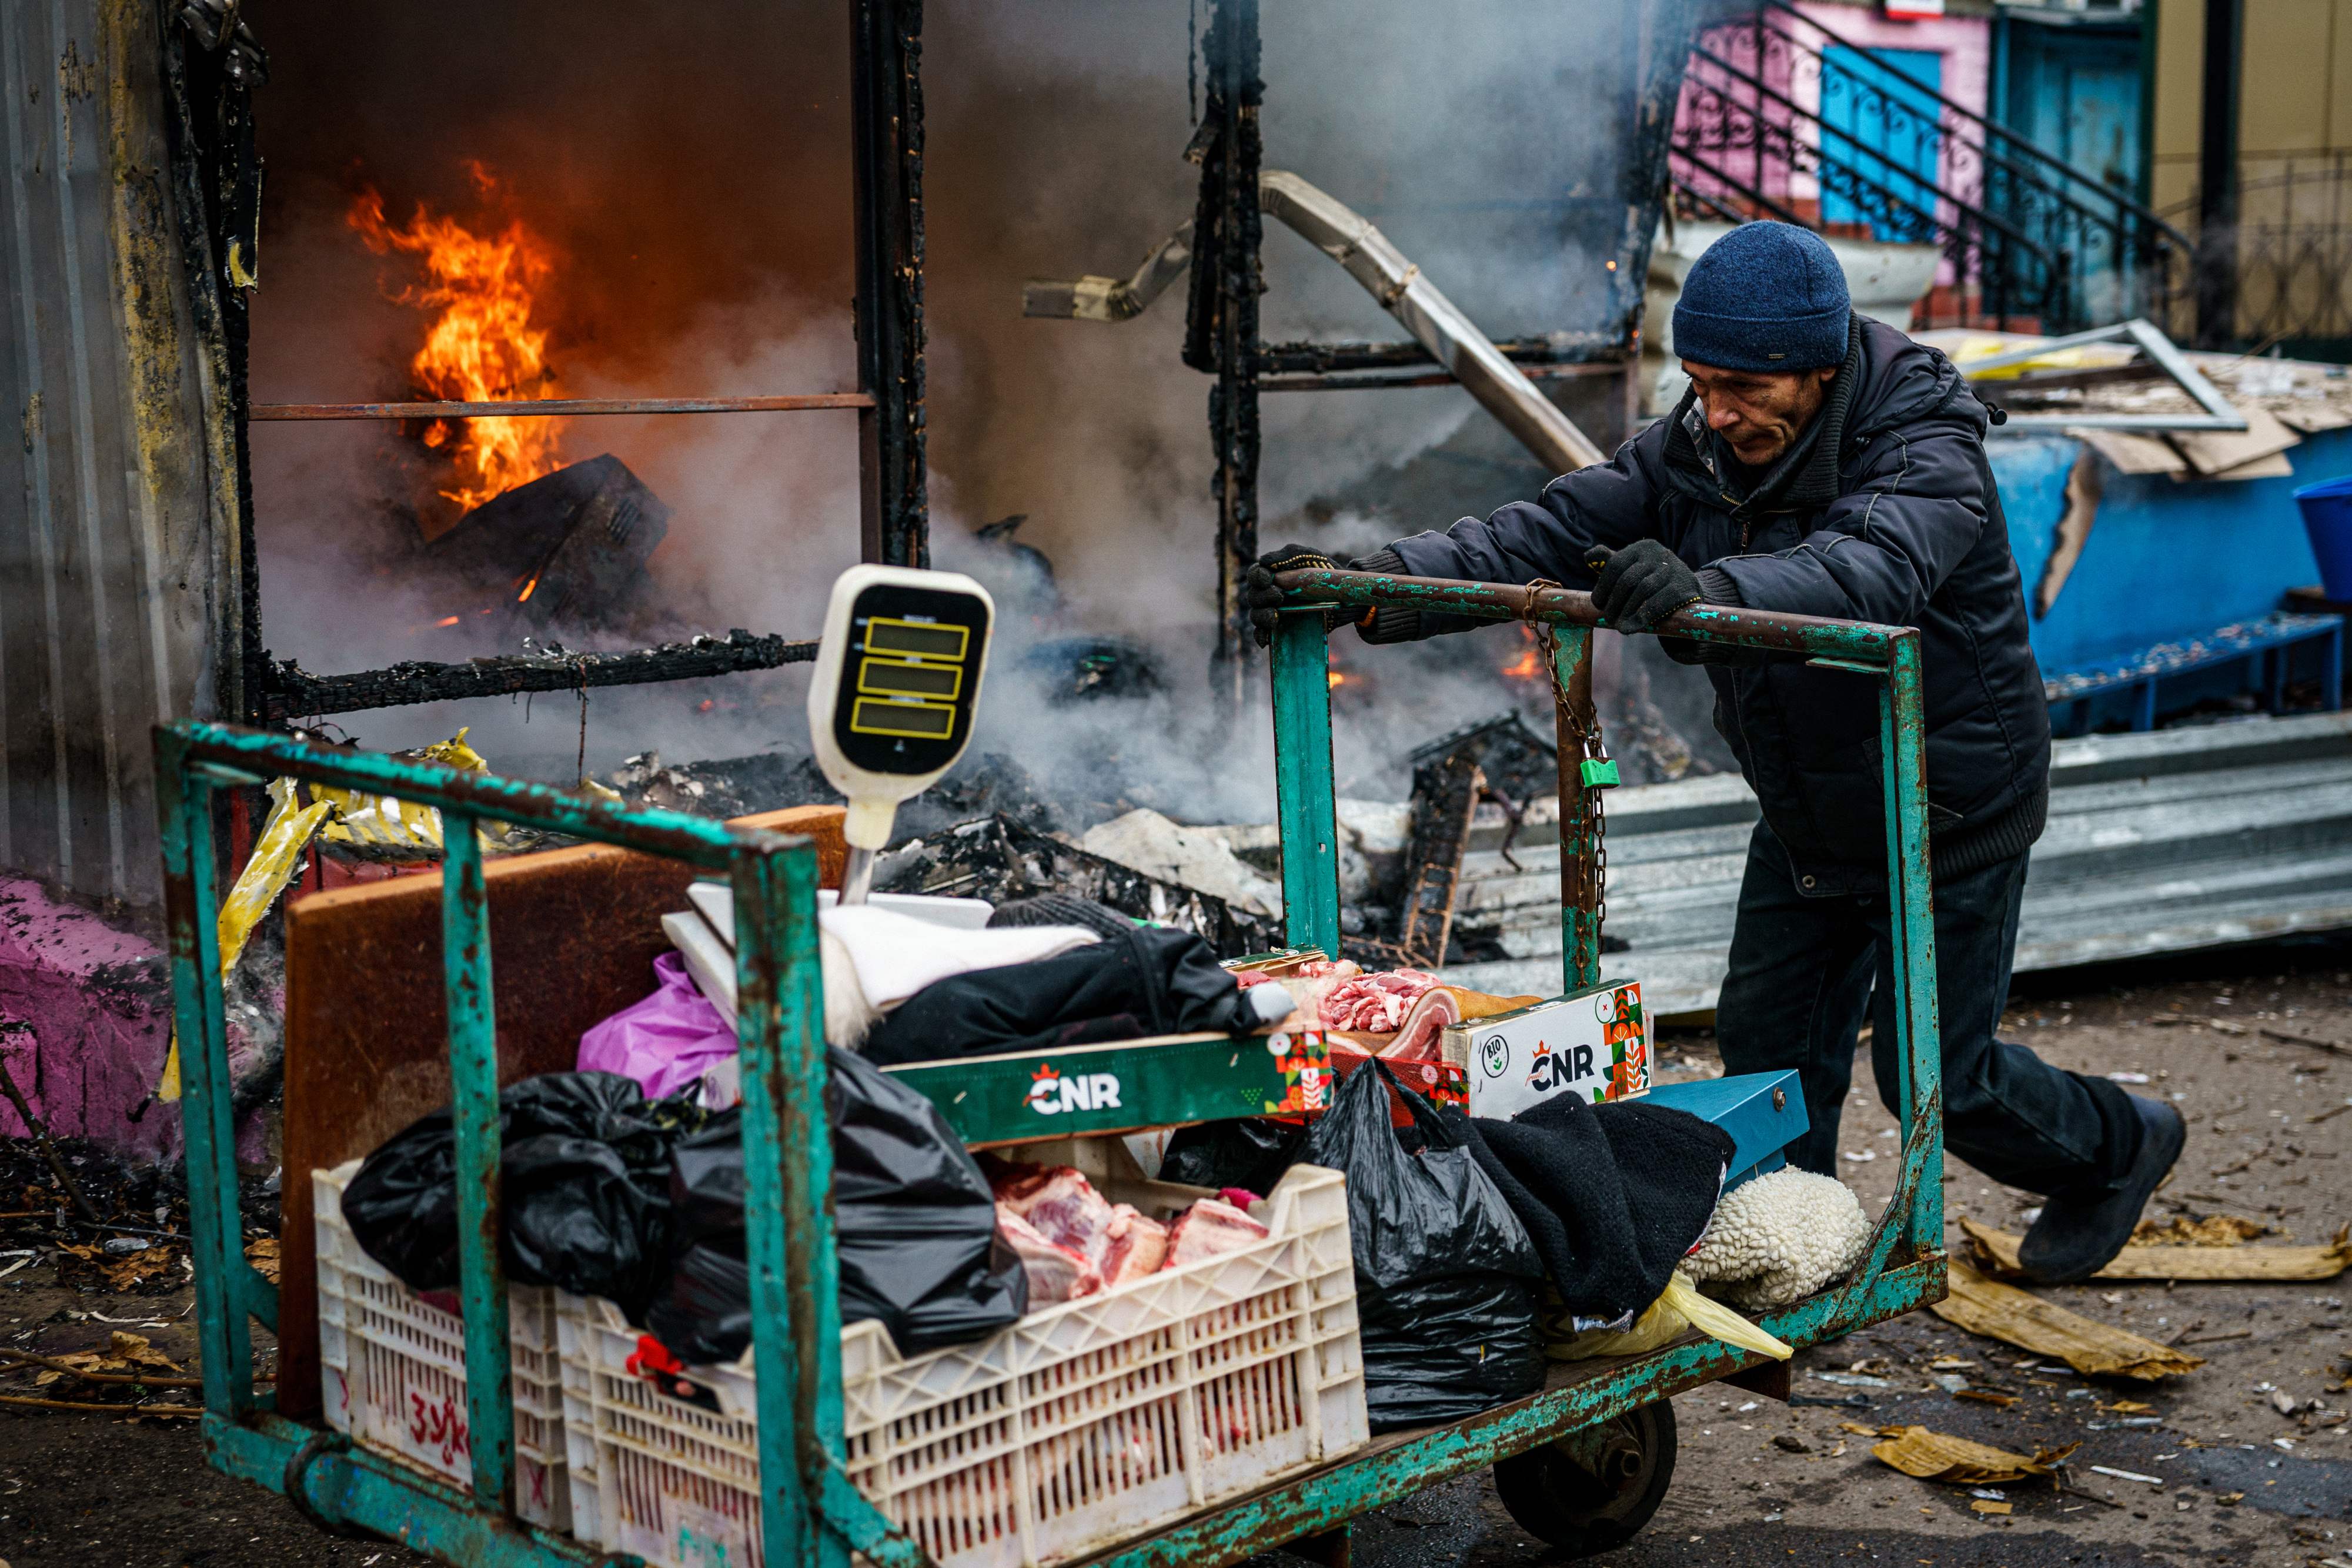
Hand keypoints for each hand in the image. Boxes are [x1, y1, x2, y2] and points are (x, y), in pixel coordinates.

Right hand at [1246, 544, 1339, 647]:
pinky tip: (1266, 639)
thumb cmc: (1323, 571)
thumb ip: (1287, 555)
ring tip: (1275, 617)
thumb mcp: (1309, 556)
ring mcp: (1274, 612)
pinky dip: (1262, 636)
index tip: (1268, 579)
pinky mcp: (1281, 629)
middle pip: (1253, 597)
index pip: (1254, 575)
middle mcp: (1269, 594)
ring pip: (1256, 616)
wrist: (1346, 594)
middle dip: (1263, 597)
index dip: (1257, 577)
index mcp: (1272, 575)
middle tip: (1279, 596)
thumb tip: (1263, 562)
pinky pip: (1263, 634)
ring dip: (1262, 616)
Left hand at [1586, 540, 1701, 633]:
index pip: (1615, 564)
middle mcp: (1659, 553)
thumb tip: (1588, 556)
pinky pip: (1659, 602)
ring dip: (1627, 611)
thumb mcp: (1631, 569)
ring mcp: (1674, 568)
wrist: (1687, 593)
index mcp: (1642, 548)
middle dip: (1614, 602)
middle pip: (1628, 579)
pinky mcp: (1684, 586)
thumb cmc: (1651, 582)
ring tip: (1619, 626)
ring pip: (1643, 590)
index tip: (1598, 604)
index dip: (1603, 586)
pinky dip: (1642, 616)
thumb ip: (1610, 563)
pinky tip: (1632, 627)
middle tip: (1609, 618)